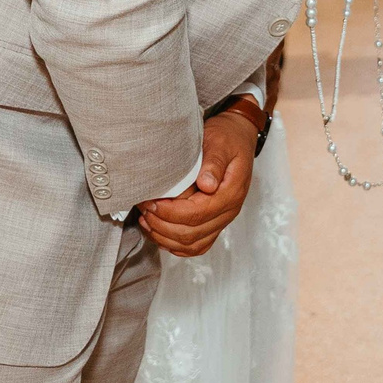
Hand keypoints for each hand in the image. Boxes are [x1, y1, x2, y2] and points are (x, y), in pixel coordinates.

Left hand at [136, 110, 258, 257]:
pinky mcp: (214, 223)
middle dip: (162, 225)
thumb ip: (213, 163)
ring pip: (192, 244)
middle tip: (144, 209)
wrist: (238, 137)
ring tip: (146, 221)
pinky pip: (196, 245)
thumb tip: (207, 185)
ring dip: (165, 238)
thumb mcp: (220, 142)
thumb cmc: (227, 138)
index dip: (170, 212)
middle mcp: (228, 211)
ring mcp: (222, 220)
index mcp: (231, 193)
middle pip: (192, 233)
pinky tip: (158, 232)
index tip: (151, 202)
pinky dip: (175, 244)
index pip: (197, 213)